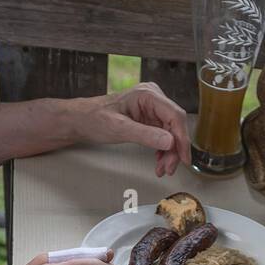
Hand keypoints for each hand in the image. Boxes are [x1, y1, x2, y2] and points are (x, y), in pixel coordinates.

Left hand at [66, 83, 190, 176]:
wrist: (81, 120)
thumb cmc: (95, 119)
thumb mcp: (120, 129)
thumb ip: (146, 135)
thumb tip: (170, 141)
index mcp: (148, 95)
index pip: (175, 116)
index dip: (182, 139)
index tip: (184, 158)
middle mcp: (153, 99)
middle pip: (175, 126)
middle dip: (174, 150)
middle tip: (169, 169)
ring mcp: (152, 109)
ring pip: (171, 133)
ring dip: (169, 153)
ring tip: (162, 169)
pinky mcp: (149, 119)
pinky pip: (163, 136)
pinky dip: (162, 150)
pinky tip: (158, 161)